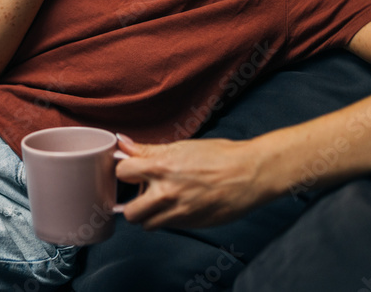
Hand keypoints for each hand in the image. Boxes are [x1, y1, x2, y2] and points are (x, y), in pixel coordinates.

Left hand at [114, 135, 274, 229]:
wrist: (249, 174)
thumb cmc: (218, 156)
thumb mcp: (180, 147)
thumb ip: (147, 150)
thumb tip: (123, 142)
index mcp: (160, 169)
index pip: (121, 173)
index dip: (125, 170)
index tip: (131, 170)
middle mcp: (166, 194)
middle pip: (129, 213)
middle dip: (132, 204)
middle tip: (143, 193)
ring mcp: (179, 214)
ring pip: (147, 225)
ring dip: (149, 215)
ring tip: (161, 201)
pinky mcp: (191, 225)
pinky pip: (168, 227)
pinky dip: (167, 219)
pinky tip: (179, 205)